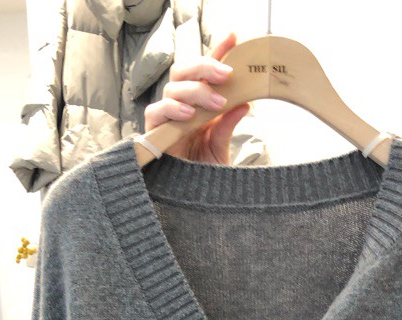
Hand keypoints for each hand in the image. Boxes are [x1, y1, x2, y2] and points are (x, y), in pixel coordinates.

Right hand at [143, 31, 249, 164]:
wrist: (190, 201)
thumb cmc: (204, 173)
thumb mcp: (220, 148)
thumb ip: (228, 126)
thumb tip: (246, 102)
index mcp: (200, 103)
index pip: (206, 71)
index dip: (217, 51)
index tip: (234, 37)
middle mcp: (182, 104)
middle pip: (185, 70)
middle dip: (205, 66)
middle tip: (227, 74)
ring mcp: (167, 115)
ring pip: (174, 86)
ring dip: (196, 91)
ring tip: (216, 104)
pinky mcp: (154, 130)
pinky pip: (157, 110)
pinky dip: (173, 109)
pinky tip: (189, 115)